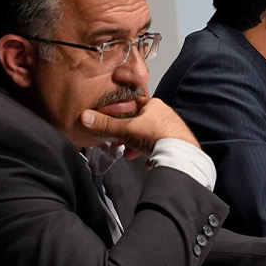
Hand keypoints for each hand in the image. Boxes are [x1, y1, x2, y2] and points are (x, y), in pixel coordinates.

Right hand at [79, 96, 196, 157]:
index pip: (132, 104)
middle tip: (119, 141)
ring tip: (131, 153)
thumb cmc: (156, 136)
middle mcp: (165, 114)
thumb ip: (105, 125)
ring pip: (150, 135)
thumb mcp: (125, 130)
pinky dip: (153, 154)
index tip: (112, 122)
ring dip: (138, 145)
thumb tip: (86, 117)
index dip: (120, 113)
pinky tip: (147, 161)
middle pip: (141, 122)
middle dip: (128, 134)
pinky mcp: (178, 143)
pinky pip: (162, 147)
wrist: (179, 154)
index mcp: (153, 105)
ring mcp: (172, 129)